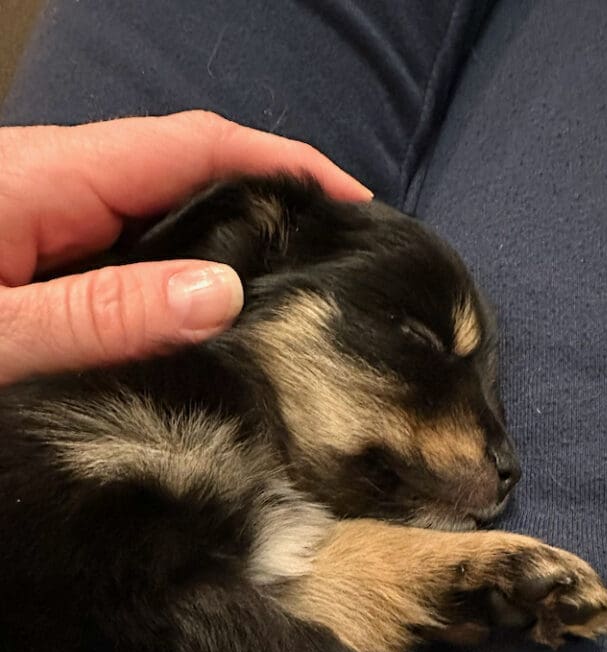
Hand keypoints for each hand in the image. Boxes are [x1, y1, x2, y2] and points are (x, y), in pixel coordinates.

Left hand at [0, 111, 370, 384]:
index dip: (284, 167)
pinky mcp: (39, 253)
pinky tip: (210, 320)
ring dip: (228, 252)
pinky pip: (129, 254)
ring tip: (290, 301)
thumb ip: (103, 313)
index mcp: (51, 176)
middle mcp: (60, 183)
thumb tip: (225, 296)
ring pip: (163, 221)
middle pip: (189, 178)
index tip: (355, 205)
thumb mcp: (4, 331)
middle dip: (268, 212)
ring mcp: (49, 218)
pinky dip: (180, 281)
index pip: (196, 148)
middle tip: (335, 270)